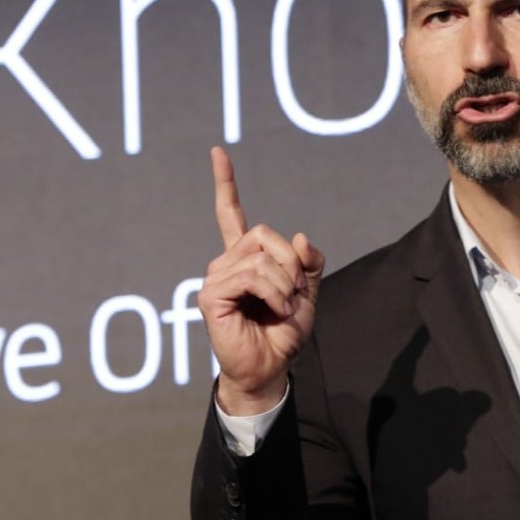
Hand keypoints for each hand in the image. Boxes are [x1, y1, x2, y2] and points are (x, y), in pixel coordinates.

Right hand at [197, 147, 324, 415]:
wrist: (272, 366)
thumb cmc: (284, 331)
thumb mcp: (308, 291)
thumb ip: (308, 262)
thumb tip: (297, 237)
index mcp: (245, 258)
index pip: (230, 213)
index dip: (225, 183)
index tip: (218, 152)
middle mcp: (226, 262)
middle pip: (263, 233)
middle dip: (290, 264)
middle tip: (292, 295)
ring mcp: (215, 277)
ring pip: (260, 257)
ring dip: (284, 285)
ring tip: (282, 307)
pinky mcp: (211, 295)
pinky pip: (251, 276)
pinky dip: (273, 293)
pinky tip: (274, 310)